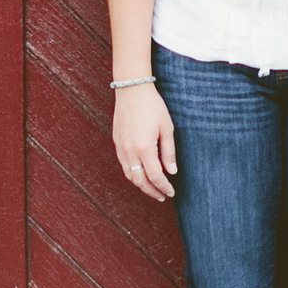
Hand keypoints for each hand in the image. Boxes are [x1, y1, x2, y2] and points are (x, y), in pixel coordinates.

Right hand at [113, 84, 177, 200]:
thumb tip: (171, 172)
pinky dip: (132, 173)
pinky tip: (141, 173)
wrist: (132, 90)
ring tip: (152, 188)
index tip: (171, 193)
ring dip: (140, 184)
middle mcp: (130, 151)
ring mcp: (121, 147)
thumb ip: (168, 152)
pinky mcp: (116, 142)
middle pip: (140, 181)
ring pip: (129, 175)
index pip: (155, 176)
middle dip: (151, 191)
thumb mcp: (167, 128)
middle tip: (162, 196)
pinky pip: (123, 165)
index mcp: (144, 148)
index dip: (164, 187)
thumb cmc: (153, 106)